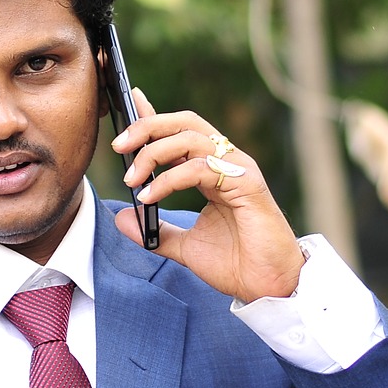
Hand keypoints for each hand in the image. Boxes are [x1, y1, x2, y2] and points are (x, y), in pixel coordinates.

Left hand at [112, 89, 306, 301]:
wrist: (268, 287)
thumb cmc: (237, 264)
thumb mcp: (185, 247)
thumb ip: (156, 232)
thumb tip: (122, 218)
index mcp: (213, 171)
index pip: (180, 133)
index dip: (154, 115)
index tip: (129, 101)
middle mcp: (226, 163)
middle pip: (185, 124)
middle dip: (148, 126)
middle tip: (119, 145)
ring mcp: (238, 170)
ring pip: (191, 138)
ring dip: (154, 152)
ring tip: (132, 179)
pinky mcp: (247, 184)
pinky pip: (201, 167)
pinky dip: (169, 179)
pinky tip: (150, 196)